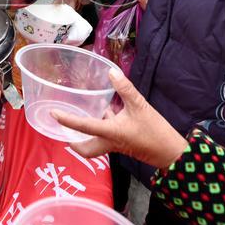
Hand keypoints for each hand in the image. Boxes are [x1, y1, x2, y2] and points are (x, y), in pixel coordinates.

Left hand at [51, 68, 187, 167]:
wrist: (171, 153)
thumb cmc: (155, 131)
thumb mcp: (140, 105)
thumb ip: (125, 88)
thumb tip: (111, 72)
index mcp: (110, 133)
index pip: (83, 126)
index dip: (67, 120)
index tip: (54, 114)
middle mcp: (110, 142)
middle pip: (85, 149)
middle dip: (73, 142)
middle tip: (63, 129)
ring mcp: (116, 145)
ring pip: (95, 144)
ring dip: (85, 136)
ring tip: (79, 118)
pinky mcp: (124, 143)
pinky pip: (107, 137)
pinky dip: (102, 127)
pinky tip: (106, 112)